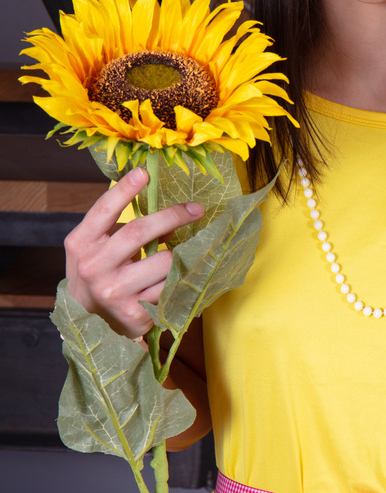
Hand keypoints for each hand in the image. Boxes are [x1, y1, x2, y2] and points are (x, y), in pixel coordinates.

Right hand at [64, 166, 204, 338]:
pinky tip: (177, 276)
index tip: (144, 172)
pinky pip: (169, 286)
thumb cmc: (95, 271)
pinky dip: (178, 277)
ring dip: (177, 254)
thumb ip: (117, 225)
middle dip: (173, 216)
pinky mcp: (134, 312)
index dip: (124, 189)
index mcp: (81, 243)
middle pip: (139, 232)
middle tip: (195, 209)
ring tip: (178, 254)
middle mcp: (95, 267)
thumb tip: (163, 209)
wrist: (86, 320)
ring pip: (163, 262)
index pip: (104, 210)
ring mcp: (115, 291)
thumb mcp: (94, 245)